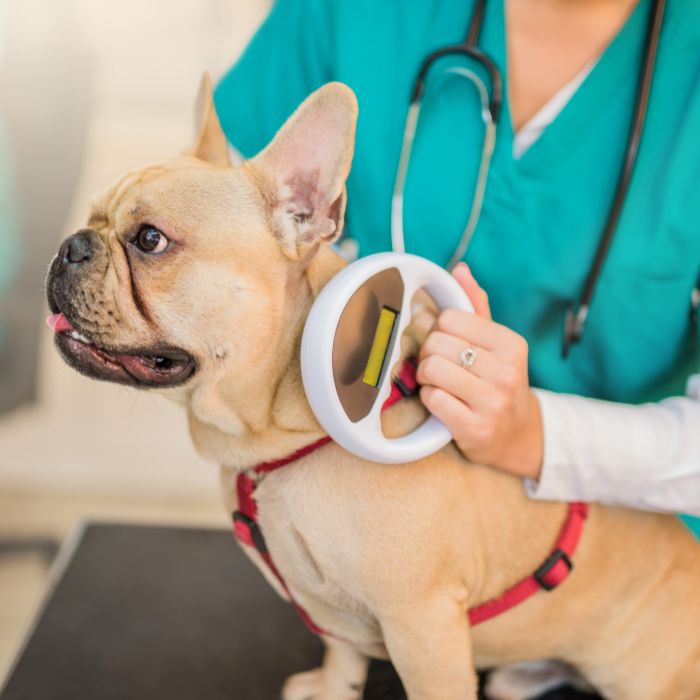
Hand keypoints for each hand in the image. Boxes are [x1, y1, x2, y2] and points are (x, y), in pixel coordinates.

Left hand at [416, 264, 542, 478]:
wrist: (518, 435)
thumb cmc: (498, 383)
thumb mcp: (496, 345)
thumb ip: (477, 307)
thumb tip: (460, 269)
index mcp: (511, 344)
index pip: (449, 318)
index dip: (439, 331)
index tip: (447, 345)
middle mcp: (506, 372)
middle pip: (436, 344)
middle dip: (428, 355)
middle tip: (438, 367)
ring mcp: (493, 402)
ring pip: (431, 370)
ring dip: (426, 378)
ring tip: (439, 385)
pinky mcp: (476, 428)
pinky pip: (432, 399)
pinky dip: (429, 400)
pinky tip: (443, 404)